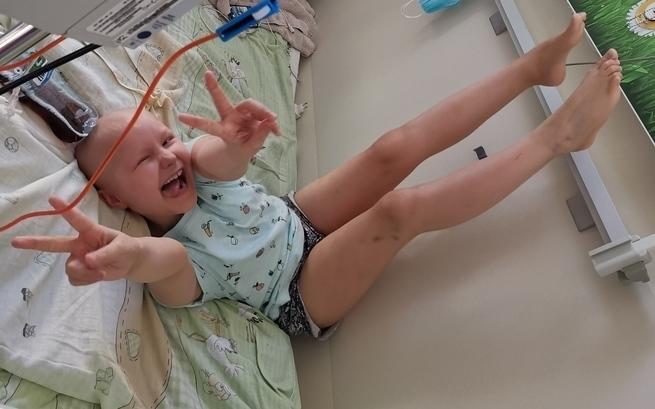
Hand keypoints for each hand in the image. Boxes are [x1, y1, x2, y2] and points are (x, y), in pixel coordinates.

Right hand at [11, 197, 139, 285]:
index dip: (65, 210)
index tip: (53, 199)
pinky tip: (98, 275)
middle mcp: (79, 244)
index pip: (77, 220)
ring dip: (86, 273)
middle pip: (54, 243)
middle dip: (35, 242)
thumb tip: (87, 261)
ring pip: (70, 268)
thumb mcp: (123, 248)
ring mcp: (77, 258)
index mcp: (90, 231)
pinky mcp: (79, 272)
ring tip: (102, 271)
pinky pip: (75, 280)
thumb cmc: (126, 248)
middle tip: (16, 241)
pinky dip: (88, 280)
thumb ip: (106, 254)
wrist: (130, 263)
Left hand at [178, 71, 280, 155]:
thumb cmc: (242, 149)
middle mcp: (229, 118)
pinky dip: (272, 121)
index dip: (196, 121)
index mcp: (223, 131)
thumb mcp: (250, 148)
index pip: (208, 125)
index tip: (180, 116)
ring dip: (264, 114)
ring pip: (251, 105)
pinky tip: (277, 131)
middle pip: (223, 102)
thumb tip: (270, 122)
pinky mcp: (251, 111)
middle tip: (207, 74)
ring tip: (275, 127)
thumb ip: (259, 136)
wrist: (245, 149)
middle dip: (213, 88)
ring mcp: (240, 113)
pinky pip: (264, 112)